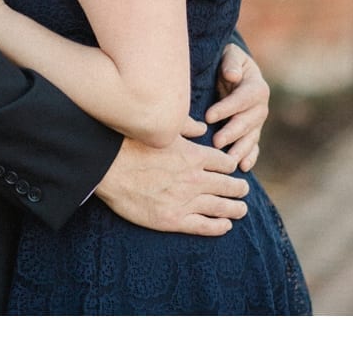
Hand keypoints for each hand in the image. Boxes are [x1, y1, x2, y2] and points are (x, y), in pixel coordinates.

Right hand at [95, 135, 249, 235]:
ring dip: (235, 208)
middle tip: (244, 190)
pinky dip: (219, 226)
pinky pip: (204, 226)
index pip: (225, 163)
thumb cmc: (131, 145)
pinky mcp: (173, 219)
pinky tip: (226, 226)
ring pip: (221, 207)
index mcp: (194, 155)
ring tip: (242, 209)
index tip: (232, 169)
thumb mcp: (162, 130)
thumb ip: (186, 126)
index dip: (231, 166)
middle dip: (239, 188)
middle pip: (229, 185)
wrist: (108, 169)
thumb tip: (203, 127)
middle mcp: (195, 179)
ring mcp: (185, 201)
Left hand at [204, 43, 268, 171]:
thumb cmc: (229, 62)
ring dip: (241, 150)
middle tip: (216, 142)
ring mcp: (257, 122)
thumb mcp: (230, 55)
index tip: (208, 116)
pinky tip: (244, 167)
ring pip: (251, 138)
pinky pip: (253, 146)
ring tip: (229, 161)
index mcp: (256, 87)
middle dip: (232, 132)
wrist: (235, 72)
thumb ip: (231, 63)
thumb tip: (232, 75)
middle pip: (247, 122)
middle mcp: (260, 107)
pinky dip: (250, 157)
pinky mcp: (252, 132)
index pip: (241, 99)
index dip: (226, 108)